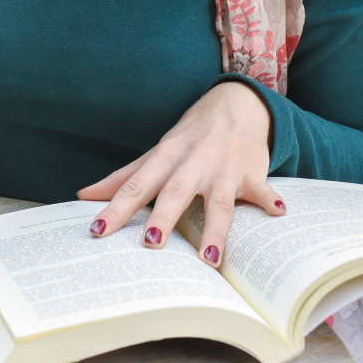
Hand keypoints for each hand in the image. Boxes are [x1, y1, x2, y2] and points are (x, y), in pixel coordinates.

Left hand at [77, 82, 284, 268]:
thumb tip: (83, 195)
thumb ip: (124, 176)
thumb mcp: (158, 152)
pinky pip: (262, 188)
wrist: (238, 103)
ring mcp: (224, 168)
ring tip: (210, 259)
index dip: (115, 207)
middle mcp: (194, 162)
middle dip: (164, 217)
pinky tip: (279, 213)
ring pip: (219, 201)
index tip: (96, 230)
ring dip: (215, 228)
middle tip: (151, 244)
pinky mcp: (252, 172)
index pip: (136, 185)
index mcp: (166, 157)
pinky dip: (271, 199)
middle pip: (176, 191)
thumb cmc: (192, 134)